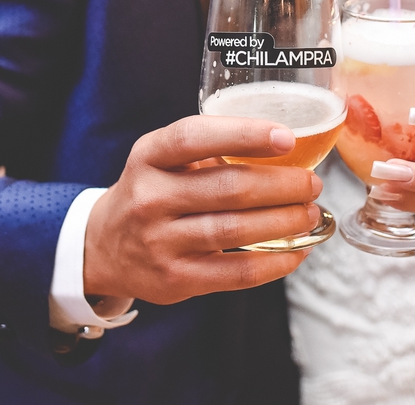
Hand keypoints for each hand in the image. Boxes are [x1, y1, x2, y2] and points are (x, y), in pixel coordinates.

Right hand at [83, 116, 322, 304]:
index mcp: (149, 157)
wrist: (103, 246)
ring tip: (309, 214)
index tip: (286, 137)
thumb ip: (208, 148)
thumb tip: (285, 148)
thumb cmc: (150, 192)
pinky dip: (275, 262)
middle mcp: (150, 198)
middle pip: (229, 188)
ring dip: (285, 222)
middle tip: (311, 184)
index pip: (194, 137)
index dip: (244, 135)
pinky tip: (297, 251)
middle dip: (283, 185)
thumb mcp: (161, 158)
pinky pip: (237, 272)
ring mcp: (160, 242)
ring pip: (238, 231)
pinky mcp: (175, 280)